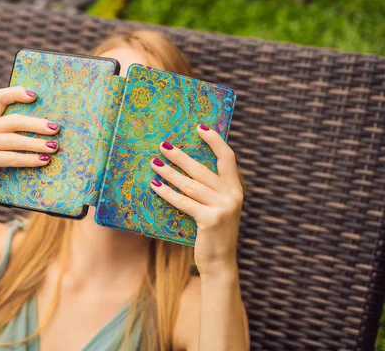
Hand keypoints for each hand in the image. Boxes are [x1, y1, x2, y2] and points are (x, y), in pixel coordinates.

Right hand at [0, 87, 59, 213]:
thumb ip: (11, 137)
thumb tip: (47, 132)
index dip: (16, 93)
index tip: (36, 96)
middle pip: (12, 120)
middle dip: (36, 124)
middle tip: (56, 128)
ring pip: (12, 139)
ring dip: (36, 143)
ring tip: (54, 147)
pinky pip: (9, 157)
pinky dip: (28, 159)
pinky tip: (43, 161)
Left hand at [149, 124, 242, 276]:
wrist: (220, 263)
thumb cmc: (213, 233)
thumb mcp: (218, 208)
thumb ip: (210, 190)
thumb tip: (185, 169)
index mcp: (235, 188)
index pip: (227, 157)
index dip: (214, 141)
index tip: (200, 127)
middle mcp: (232, 195)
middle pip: (202, 169)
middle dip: (180, 156)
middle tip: (163, 145)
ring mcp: (222, 207)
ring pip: (190, 184)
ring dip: (169, 172)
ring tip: (154, 163)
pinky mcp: (210, 219)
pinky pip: (184, 202)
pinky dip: (167, 193)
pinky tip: (155, 186)